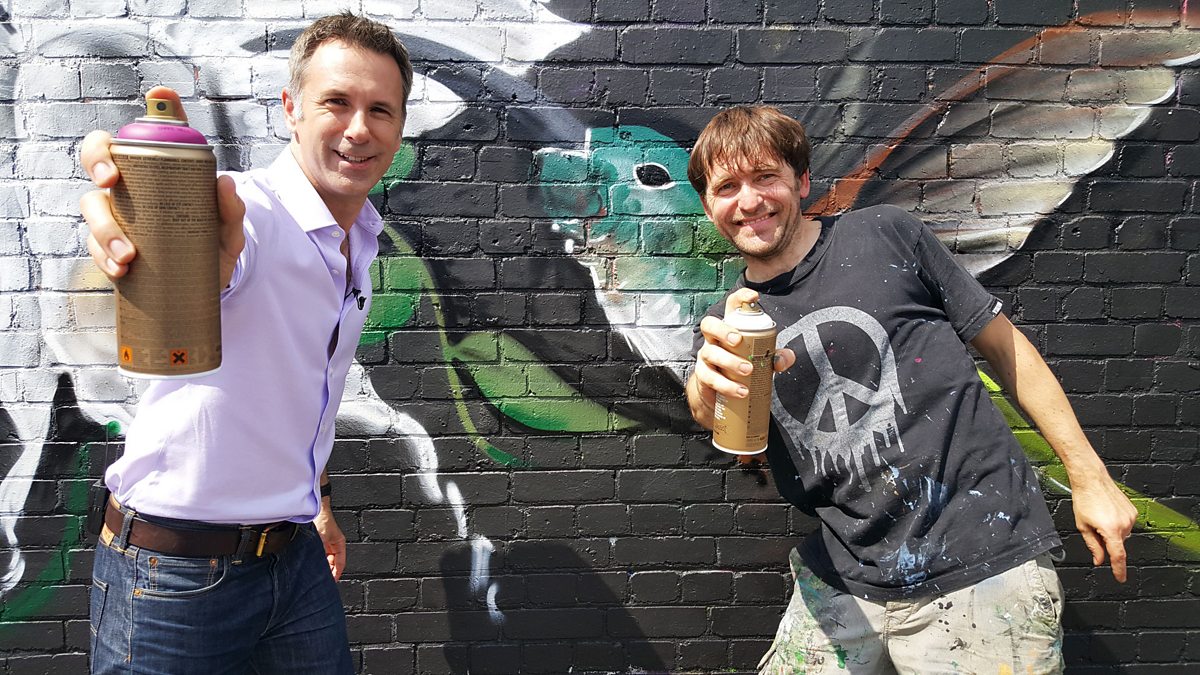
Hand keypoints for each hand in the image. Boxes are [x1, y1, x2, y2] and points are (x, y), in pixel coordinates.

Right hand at [79, 86, 246, 286]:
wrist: (212, 279)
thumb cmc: (215, 242)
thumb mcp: (227, 226)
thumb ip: (231, 207)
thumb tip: (225, 181)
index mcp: (148, 178)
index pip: (114, 150)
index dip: (99, 152)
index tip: (111, 173)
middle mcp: (127, 198)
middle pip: (94, 184)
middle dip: (96, 192)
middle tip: (111, 195)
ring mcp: (117, 225)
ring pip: (93, 220)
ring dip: (104, 235)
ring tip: (128, 256)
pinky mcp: (114, 254)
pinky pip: (98, 253)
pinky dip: (106, 261)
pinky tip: (120, 271)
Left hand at [313, 499, 346, 579]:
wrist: (316, 511)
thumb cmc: (323, 520)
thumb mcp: (322, 539)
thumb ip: (321, 552)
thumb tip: (319, 564)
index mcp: (340, 544)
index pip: (340, 563)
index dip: (337, 573)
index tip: (333, 581)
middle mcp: (334, 545)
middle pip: (333, 562)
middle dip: (330, 571)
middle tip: (324, 580)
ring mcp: (326, 544)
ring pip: (326, 559)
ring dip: (323, 566)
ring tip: (317, 574)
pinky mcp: (319, 542)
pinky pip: (320, 555)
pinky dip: (318, 560)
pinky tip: (313, 565)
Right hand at [693, 287, 795, 410]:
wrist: (720, 394)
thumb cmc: (740, 368)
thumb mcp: (761, 360)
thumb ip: (776, 357)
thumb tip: (784, 359)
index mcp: (729, 328)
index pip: (731, 307)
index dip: (740, 298)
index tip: (754, 297)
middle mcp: (713, 339)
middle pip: (710, 325)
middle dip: (723, 330)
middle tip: (738, 341)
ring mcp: (706, 356)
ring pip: (710, 352)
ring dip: (729, 361)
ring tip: (747, 370)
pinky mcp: (703, 376)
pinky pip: (709, 378)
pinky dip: (726, 385)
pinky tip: (740, 391)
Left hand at [1072, 472, 1137, 581]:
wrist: (1092, 479)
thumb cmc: (1084, 499)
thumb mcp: (1083, 526)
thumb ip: (1093, 546)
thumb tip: (1099, 560)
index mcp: (1111, 530)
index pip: (1118, 556)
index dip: (1119, 569)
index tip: (1121, 578)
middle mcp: (1124, 524)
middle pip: (1118, 544)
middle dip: (1107, 541)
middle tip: (1094, 528)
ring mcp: (1131, 517)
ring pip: (1122, 534)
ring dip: (1112, 532)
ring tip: (1100, 516)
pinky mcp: (1133, 511)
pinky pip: (1126, 524)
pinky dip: (1117, 523)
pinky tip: (1107, 513)